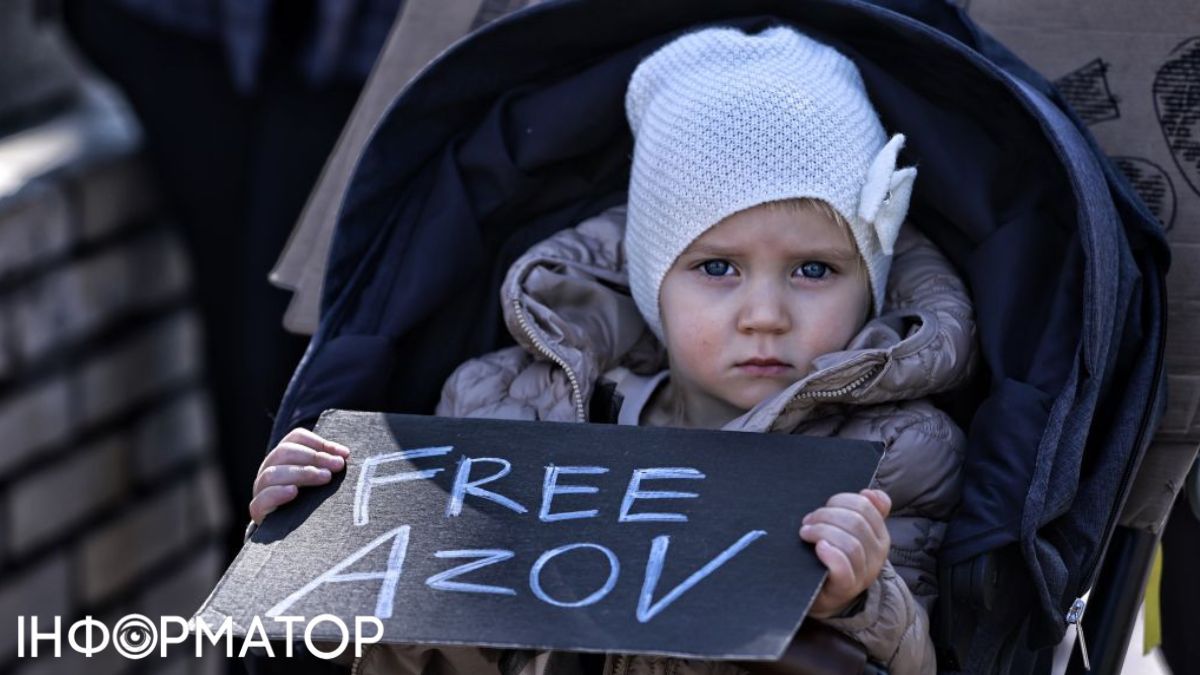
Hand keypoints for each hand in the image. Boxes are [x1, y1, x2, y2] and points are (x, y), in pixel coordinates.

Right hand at [249, 428, 349, 524]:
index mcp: (284, 456)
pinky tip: (293, 492)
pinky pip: (261, 499)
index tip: (343, 454)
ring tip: (325, 478)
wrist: (286, 530)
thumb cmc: (307, 500)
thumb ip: (327, 465)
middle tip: (337, 466)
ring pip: (272, 473)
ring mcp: (261, 489)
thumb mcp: (317, 479)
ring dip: (302, 473)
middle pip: (285, 452)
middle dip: (315, 457)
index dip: (319, 442)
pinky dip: (278, 493)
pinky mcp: (258, 510)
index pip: (296, 438)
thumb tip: (344, 454)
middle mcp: (269, 468)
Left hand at [799, 489, 891, 618]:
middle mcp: (877, 554)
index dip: (840, 501)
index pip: (866, 507)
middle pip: (856, 523)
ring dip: (823, 532)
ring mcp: (864, 573)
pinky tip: (818, 548)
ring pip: (850, 544)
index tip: (824, 506)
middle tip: (808, 521)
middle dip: (827, 516)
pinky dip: (830, 554)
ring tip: (805, 533)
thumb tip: (870, 493)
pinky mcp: (847, 588)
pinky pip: (843, 568)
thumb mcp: (852, 532)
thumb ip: (864, 512)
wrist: (826, 594)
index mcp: (880, 535)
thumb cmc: (836, 556)